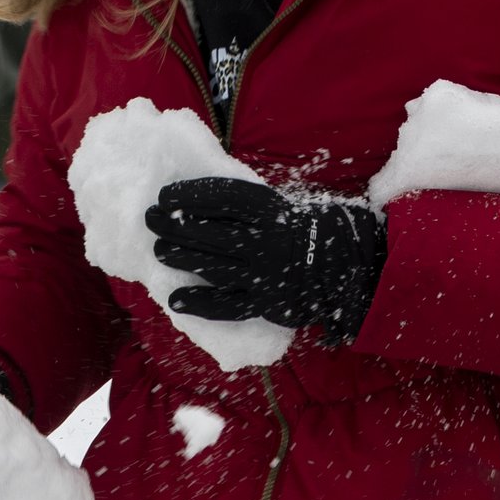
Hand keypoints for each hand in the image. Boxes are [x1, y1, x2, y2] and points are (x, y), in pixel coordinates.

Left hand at [146, 176, 387, 340]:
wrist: (347, 265)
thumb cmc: (305, 229)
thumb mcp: (282, 206)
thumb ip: (247, 207)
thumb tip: (196, 203)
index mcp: (272, 210)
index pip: (222, 197)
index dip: (189, 195)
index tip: (165, 195)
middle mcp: (268, 240)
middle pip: (211, 232)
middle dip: (176, 224)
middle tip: (151, 220)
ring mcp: (267, 273)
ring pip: (214, 266)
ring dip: (182, 257)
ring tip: (160, 250)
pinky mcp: (267, 303)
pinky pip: (228, 304)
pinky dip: (200, 302)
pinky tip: (175, 299)